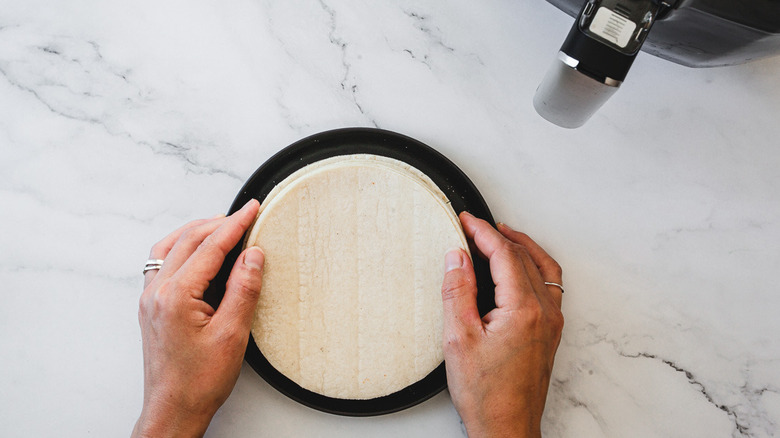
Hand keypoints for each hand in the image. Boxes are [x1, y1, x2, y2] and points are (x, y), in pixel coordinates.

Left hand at [132, 200, 264, 437]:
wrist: (174, 409)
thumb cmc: (200, 380)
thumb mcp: (233, 334)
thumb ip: (243, 289)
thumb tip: (253, 255)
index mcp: (176, 295)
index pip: (210, 246)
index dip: (235, 224)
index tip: (252, 208)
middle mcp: (157, 292)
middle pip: (188, 240)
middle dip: (219, 223)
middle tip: (245, 215)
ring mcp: (150, 298)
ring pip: (171, 247)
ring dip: (198, 232)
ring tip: (223, 226)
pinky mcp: (152, 306)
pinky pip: (163, 262)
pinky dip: (183, 248)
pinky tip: (197, 252)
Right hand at [441, 212, 563, 437]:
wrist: (506, 428)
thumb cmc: (485, 393)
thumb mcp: (459, 338)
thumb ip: (458, 291)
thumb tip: (457, 257)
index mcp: (523, 309)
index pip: (504, 255)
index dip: (482, 232)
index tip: (465, 220)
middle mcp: (545, 312)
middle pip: (525, 257)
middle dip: (498, 236)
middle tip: (474, 226)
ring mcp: (551, 323)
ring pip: (543, 269)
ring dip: (522, 247)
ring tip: (501, 236)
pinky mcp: (550, 333)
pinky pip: (549, 286)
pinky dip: (534, 268)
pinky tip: (520, 270)